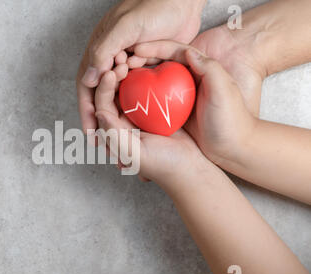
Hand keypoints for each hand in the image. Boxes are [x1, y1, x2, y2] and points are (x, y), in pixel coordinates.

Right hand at [77, 0, 206, 131]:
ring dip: (118, 117)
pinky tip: (139, 123)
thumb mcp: (126, 27)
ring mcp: (129, 65)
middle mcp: (111, 60)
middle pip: (101, 96)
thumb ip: (104, 50)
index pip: (87, 86)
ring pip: (118, 97)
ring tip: (121, 140)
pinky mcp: (146, 68)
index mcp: (100, 50)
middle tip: (104, 144)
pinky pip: (137, 92)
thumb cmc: (153, 7)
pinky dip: (136, 108)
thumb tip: (88, 79)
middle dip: (100, 121)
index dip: (86, 111)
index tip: (91, 133)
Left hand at [93, 70, 210, 189]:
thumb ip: (115, 135)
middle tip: (121, 60)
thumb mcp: (136, 153)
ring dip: (129, 73)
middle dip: (114, 75)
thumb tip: (98, 113)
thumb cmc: (163, 165)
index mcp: (114, 131)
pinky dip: (146, 76)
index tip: (111, 73)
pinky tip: (151, 63)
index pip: (102, 105)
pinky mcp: (158, 109)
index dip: (104, 88)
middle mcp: (124, 121)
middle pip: (113, 93)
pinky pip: (149, 88)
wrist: (191, 169)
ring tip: (133, 58)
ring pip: (130, 87)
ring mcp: (141, 114)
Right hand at [129, 25, 265, 116]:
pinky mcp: (173, 112)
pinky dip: (138, 98)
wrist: (233, 147)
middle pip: (158, 64)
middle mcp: (186, 80)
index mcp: (199, 69)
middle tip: (120, 66)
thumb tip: (187, 51)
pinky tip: (126, 101)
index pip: (173, 51)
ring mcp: (178, 96)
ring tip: (117, 81)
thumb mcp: (225, 90)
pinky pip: (151, 100)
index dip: (153, 48)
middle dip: (139, 62)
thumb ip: (209, 68)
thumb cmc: (232, 120)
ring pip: (152, 81)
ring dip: (135, 79)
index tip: (135, 51)